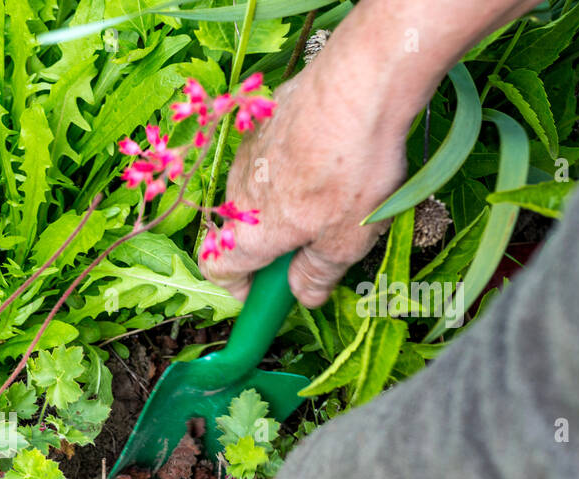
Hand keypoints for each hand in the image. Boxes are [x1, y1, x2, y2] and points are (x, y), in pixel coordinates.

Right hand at [200, 51, 411, 305]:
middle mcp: (237, 194)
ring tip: (331, 190)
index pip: (217, 270)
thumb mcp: (347, 239)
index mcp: (251, 234)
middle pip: (240, 230)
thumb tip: (304, 296)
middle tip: (312, 242)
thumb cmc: (352, 168)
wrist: (361, 82)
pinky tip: (331, 152)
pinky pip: (269, 154)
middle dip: (269, 243)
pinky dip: (291, 163)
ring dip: (281, 201)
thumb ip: (319, 274)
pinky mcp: (263, 119)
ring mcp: (247, 153)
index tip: (264, 290)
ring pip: (256, 190)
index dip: (237, 286)